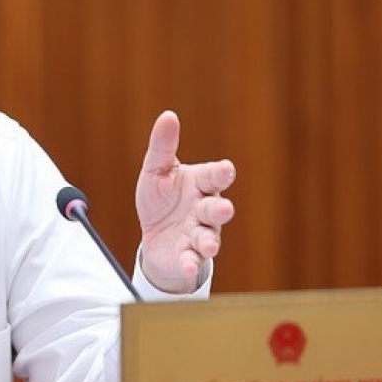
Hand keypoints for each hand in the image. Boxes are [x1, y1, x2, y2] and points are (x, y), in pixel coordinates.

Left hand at [135, 110, 235, 292]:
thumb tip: (168, 116)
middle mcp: (204, 210)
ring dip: (210, 241)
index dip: (220, 173)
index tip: (226, 169)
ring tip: (210, 246)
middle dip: (220, 209)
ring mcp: (199, 234)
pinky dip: (191, 264)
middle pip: (216, 209)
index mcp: (200, 184)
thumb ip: (163, 146)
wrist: (155, 236)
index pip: (214, 177)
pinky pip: (192, 260)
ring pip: (209, 238)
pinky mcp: (189, 256)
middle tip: (223, 209)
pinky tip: (188, 265)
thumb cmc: (162, 198)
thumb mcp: (156, 170)